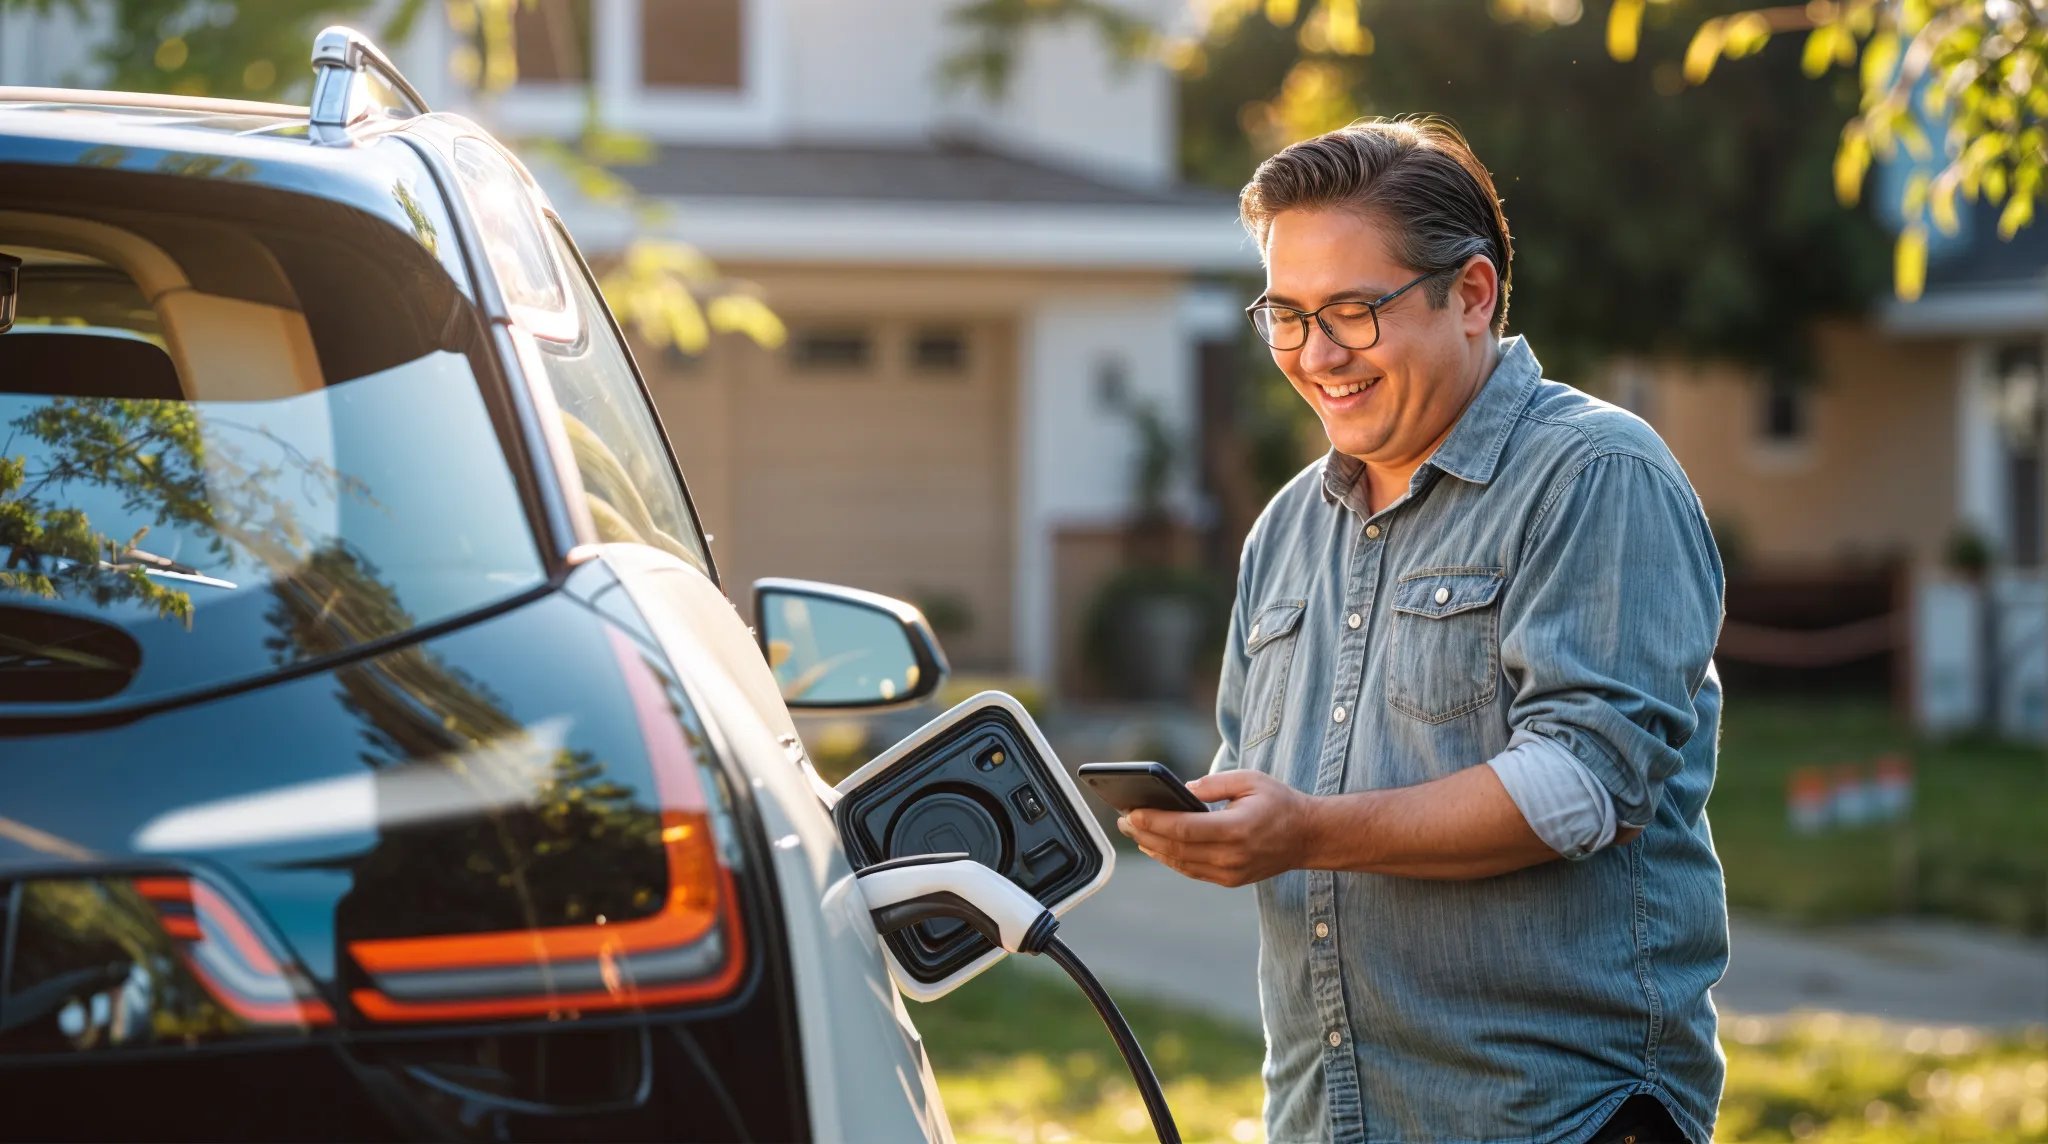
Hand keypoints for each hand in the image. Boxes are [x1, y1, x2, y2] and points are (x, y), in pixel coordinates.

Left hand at [1118, 769, 1317, 886]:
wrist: (1308, 837)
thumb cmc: (1279, 803)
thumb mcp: (1250, 780)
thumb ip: (1214, 784)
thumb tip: (1181, 790)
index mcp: (1236, 829)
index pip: (1184, 829)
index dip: (1153, 822)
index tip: (1130, 812)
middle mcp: (1231, 856)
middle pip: (1176, 848)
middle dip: (1145, 834)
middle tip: (1122, 820)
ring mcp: (1230, 873)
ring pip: (1180, 863)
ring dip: (1153, 848)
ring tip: (1133, 832)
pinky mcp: (1229, 880)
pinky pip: (1192, 870)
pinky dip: (1170, 859)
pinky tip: (1155, 846)